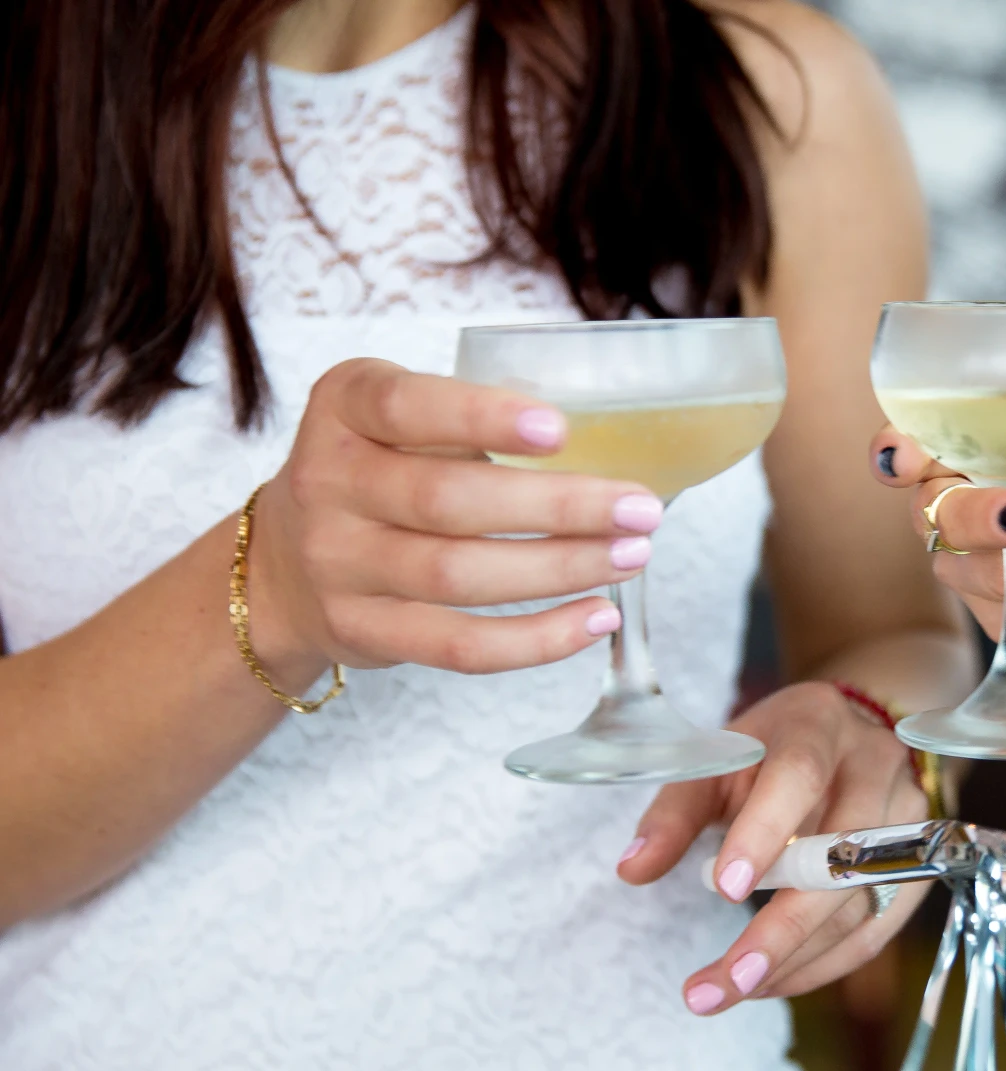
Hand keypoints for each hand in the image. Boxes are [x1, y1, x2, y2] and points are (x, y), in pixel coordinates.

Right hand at [245, 359, 665, 682]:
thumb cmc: (380, 473)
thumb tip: (613, 439)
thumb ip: (475, 420)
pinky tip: (594, 618)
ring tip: (630, 556)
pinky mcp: (362, 631)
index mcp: (345, 407)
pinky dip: (535, 639)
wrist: (283, 564)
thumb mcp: (401, 422)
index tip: (561, 430)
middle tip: (640, 509)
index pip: (407, 407)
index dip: (484, 418)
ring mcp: (337, 563)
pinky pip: (457, 646)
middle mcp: (327, 481)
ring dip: (558, 569)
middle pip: (448, 500)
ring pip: (457, 576)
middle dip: (558, 507)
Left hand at [616, 682, 933, 1013]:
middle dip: (780, 929)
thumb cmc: (771, 751)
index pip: (800, 775)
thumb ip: (676, 812)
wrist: (852, 736)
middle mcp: (875, 767)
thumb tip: (633, 869)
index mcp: (818, 725)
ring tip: (730, 990)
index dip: (765, 831)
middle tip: (725, 983)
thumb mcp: (719, 761)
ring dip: (794, 960)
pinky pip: (874, 931)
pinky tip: (771, 983)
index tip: (725, 890)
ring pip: (858, 904)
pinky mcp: (918, 867)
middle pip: (840, 858)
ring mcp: (909, 818)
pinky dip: (820, 966)